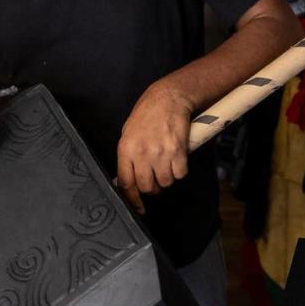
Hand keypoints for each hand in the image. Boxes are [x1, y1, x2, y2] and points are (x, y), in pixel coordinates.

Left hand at [116, 83, 192, 213]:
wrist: (168, 98)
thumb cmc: (147, 114)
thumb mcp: (128, 133)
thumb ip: (127, 157)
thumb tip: (124, 180)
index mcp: (126, 149)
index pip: (126, 183)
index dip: (132, 199)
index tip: (138, 207)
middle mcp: (142, 153)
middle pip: (147, 187)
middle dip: (153, 186)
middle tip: (156, 176)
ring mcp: (161, 153)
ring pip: (165, 182)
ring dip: (167, 177)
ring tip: (167, 162)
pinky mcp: (178, 151)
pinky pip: (180, 174)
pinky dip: (180, 170)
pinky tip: (177, 158)